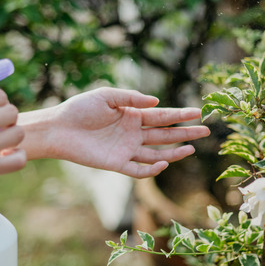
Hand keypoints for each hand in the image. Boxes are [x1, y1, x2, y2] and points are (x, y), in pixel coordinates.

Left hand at [37, 87, 209, 177]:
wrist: (58, 128)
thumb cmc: (80, 109)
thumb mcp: (106, 96)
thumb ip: (131, 98)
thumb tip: (156, 102)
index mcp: (132, 115)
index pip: (162, 116)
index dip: (180, 115)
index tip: (198, 112)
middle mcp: (132, 133)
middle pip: (165, 135)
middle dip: (185, 133)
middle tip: (206, 130)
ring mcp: (126, 149)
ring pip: (157, 153)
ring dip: (174, 152)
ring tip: (192, 149)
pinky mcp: (116, 163)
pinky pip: (139, 170)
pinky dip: (152, 169)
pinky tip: (164, 163)